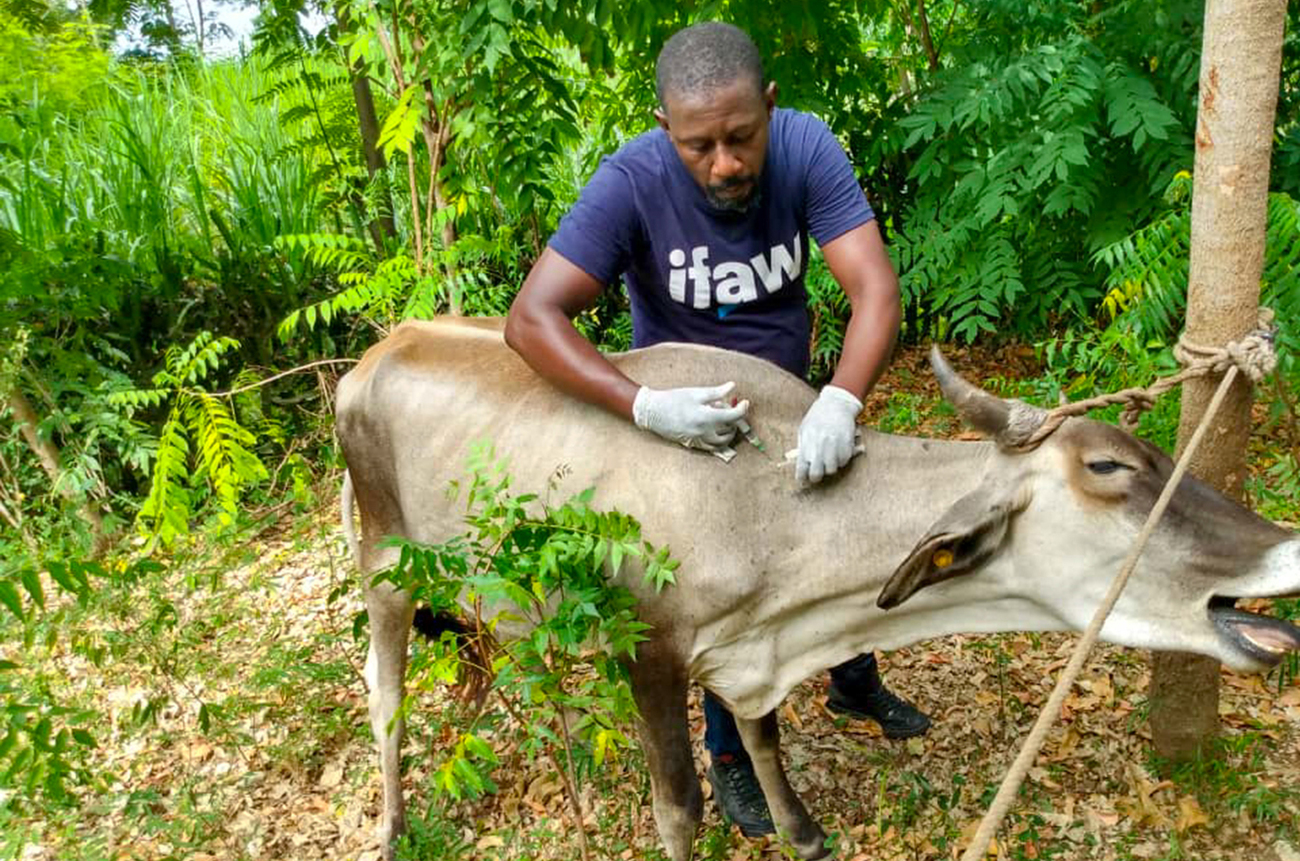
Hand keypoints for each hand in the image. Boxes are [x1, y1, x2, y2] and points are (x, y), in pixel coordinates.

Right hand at [632, 383, 748, 450]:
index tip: (745, 402)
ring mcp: (698, 440)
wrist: (653, 412)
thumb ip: (716, 392)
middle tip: (733, 410)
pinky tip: (716, 431)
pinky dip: (718, 441)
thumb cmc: (674, 399)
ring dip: (728, 433)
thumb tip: (733, 386)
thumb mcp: (696, 393)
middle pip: (729, 431)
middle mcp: (704, 432)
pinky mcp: (692, 444)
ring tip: (726, 422)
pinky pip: (711, 448)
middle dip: (735, 421)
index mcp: (706, 417)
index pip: (733, 416)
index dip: (742, 409)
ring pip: (721, 443)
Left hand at [797, 385, 861, 483]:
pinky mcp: (847, 445)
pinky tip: (839, 451)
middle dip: (816, 476)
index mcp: (806, 442)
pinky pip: (844, 461)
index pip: (801, 468)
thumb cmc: (818, 416)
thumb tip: (800, 464)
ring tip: (829, 458)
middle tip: (817, 473)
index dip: (802, 477)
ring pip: (832, 469)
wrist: (836, 404)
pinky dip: (842, 460)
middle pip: (817, 474)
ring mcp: (834, 446)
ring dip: (831, 467)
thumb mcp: (804, 429)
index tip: (803, 479)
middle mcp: (820, 446)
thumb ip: (802, 446)